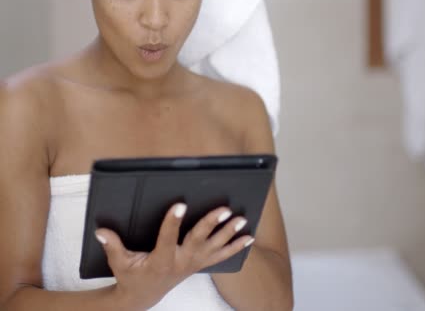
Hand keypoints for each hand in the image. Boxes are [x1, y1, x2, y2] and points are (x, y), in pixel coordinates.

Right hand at [95, 203, 253, 310]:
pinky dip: (235, 247)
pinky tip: (248, 237)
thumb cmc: (131, 277)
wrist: (143, 297)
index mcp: (160, 260)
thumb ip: (112, 245)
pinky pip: (220, 256)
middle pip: (198, 241)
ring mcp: (192, 264)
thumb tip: (100, 230)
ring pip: (214, 248)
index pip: (167, 238)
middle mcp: (180, 262)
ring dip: (229, 234)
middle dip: (211, 224)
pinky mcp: (199, 264)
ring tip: (241, 220)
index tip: (180, 204)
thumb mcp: (119, 263)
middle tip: (224, 209)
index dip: (173, 222)